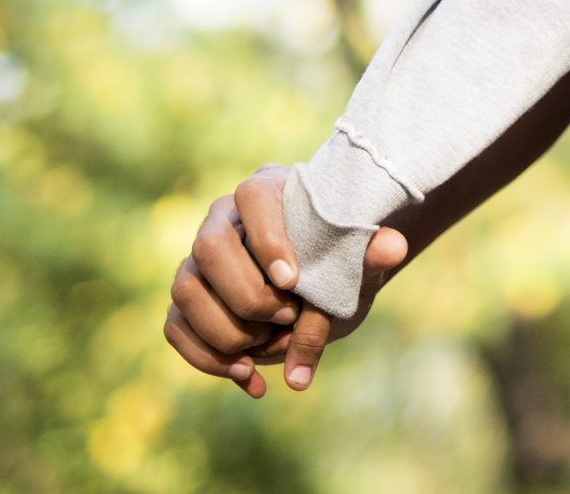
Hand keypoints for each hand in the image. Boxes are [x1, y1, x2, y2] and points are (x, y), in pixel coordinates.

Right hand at [162, 164, 406, 396]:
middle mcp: (221, 221)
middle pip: (209, 246)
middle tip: (288, 316)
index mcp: (265, 192)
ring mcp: (195, 262)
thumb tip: (394, 248)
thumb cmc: (339, 263)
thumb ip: (373, 253)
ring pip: (186, 290)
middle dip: (247, 292)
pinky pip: (175, 329)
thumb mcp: (358, 261)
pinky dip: (208, 359)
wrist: (323, 290)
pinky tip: (250, 376)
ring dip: (226, 330)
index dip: (268, 237)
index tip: (293, 279)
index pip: (253, 196)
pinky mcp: (186, 303)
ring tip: (269, 347)